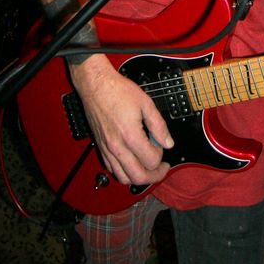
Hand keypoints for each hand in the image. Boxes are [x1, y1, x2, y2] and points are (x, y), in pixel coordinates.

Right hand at [69, 54, 173, 185]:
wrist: (96, 85)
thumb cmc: (118, 91)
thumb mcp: (145, 103)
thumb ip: (159, 125)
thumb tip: (168, 142)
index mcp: (130, 136)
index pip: (151, 161)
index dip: (161, 156)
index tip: (162, 146)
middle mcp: (117, 147)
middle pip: (138, 177)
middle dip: (154, 176)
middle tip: (162, 169)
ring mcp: (107, 149)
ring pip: (123, 178)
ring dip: (138, 177)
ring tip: (147, 167)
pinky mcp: (100, 147)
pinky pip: (112, 169)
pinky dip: (123, 171)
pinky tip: (130, 160)